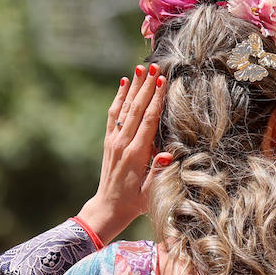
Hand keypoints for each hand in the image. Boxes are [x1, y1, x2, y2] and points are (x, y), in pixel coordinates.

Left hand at [77, 64, 171, 243]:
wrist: (109, 207)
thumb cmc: (136, 202)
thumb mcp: (151, 191)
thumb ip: (159, 172)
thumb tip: (167, 154)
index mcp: (135, 154)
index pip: (147, 121)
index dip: (156, 100)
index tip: (163, 81)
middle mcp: (122, 143)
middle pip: (136, 109)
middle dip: (146, 87)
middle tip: (155, 67)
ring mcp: (113, 141)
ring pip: (124, 108)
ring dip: (132, 87)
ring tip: (140, 69)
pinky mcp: (108, 141)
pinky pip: (113, 115)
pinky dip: (119, 97)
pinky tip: (124, 84)